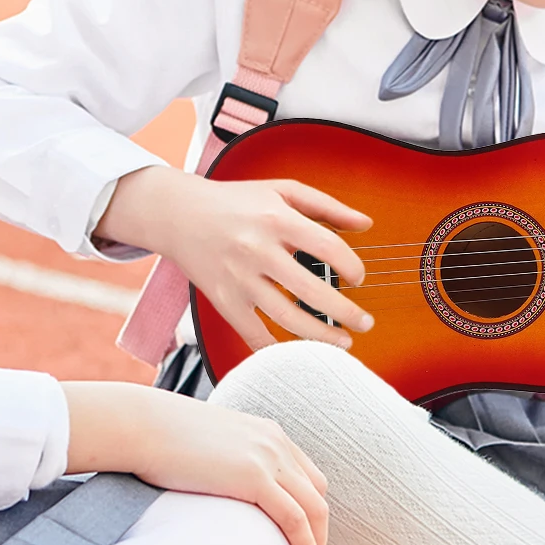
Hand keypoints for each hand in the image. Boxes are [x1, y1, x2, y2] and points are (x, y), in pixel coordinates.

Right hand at [63, 382, 328, 544]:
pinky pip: (294, 518)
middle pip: (317, 493)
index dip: (310, 508)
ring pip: (312, 508)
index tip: (304, 536)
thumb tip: (214, 488)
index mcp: (267, 433)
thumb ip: (223, 463)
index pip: (306, 475)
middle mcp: (275, 443)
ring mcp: (268, 458)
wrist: (141, 425)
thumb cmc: (160, 438)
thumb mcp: (206, 446)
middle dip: (319, 529)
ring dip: (316, 544)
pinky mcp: (254, 477)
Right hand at [100, 166, 372, 349]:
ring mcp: (238, 278)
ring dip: (320, 337)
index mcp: (277, 219)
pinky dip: (276, 349)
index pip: (327, 248)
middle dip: (345, 312)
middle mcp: (257, 250)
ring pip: (286, 318)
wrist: (178, 214)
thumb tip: (366, 223)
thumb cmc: (236, 201)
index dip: (351, 267)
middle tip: (365, 324)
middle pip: (310, 291)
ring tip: (343, 342)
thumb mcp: (282, 191)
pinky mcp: (223, 300)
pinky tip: (298, 353)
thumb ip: (327, 206)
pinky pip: (253, 333)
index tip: (358, 279)